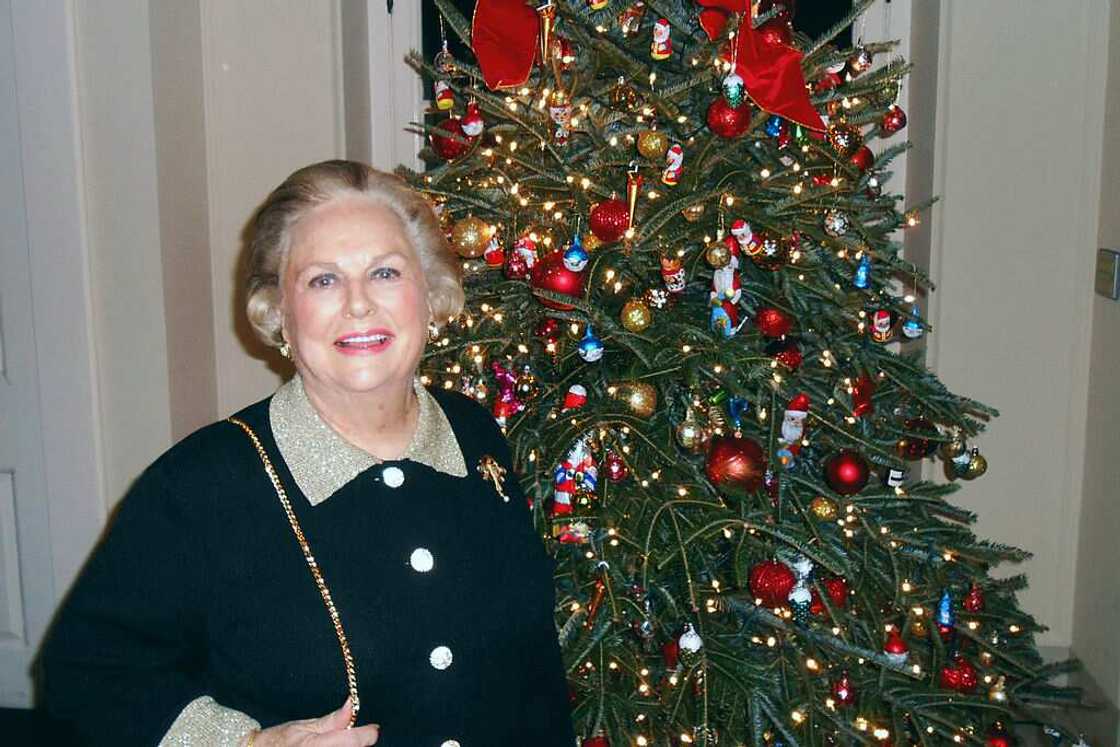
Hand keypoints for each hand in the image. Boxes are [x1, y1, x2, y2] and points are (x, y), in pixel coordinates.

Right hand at [249, 699, 378, 746]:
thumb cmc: (279, 741)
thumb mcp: (305, 726)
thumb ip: (333, 720)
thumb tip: (353, 704)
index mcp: (315, 746)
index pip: (356, 741)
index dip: (367, 733)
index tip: (371, 729)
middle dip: (355, 744)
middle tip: (343, 739)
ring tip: (331, 746)